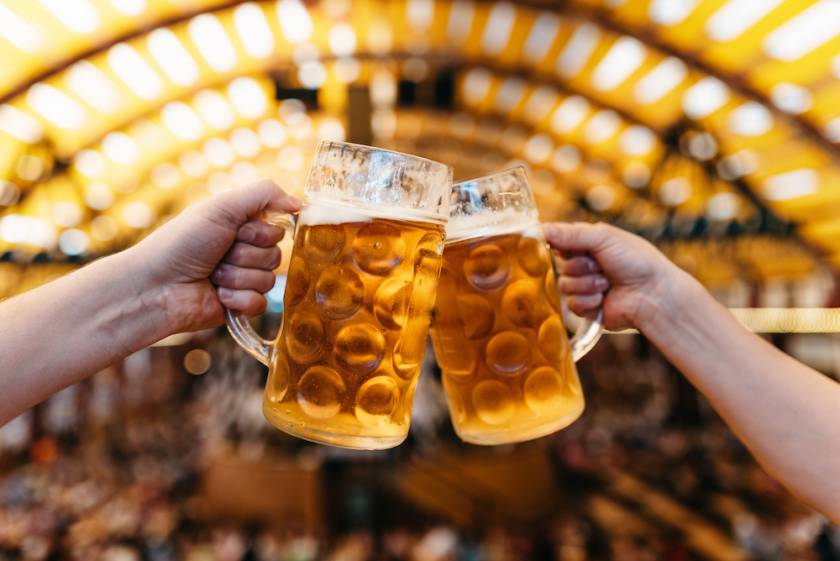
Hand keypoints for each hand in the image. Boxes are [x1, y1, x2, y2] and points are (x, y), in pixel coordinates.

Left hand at [130, 180, 299, 332]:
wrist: (155, 287)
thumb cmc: (181, 243)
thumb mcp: (221, 207)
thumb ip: (264, 195)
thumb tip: (299, 203)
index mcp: (240, 227)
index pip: (277, 230)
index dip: (257, 234)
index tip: (233, 233)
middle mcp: (243, 252)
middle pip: (276, 256)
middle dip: (245, 256)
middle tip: (218, 256)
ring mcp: (242, 280)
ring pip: (269, 281)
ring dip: (238, 278)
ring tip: (212, 276)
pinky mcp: (239, 307)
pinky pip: (261, 304)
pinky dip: (239, 300)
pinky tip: (217, 296)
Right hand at [544, 222, 690, 331]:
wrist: (654, 295)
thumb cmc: (636, 260)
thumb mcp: (603, 238)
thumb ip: (569, 234)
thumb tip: (536, 229)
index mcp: (586, 244)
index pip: (556, 241)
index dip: (558, 245)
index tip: (563, 247)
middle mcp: (583, 265)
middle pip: (558, 265)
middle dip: (580, 266)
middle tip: (601, 266)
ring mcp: (584, 287)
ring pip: (564, 286)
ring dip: (587, 284)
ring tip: (608, 283)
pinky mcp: (586, 309)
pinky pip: (571, 305)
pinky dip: (588, 301)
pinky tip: (605, 298)